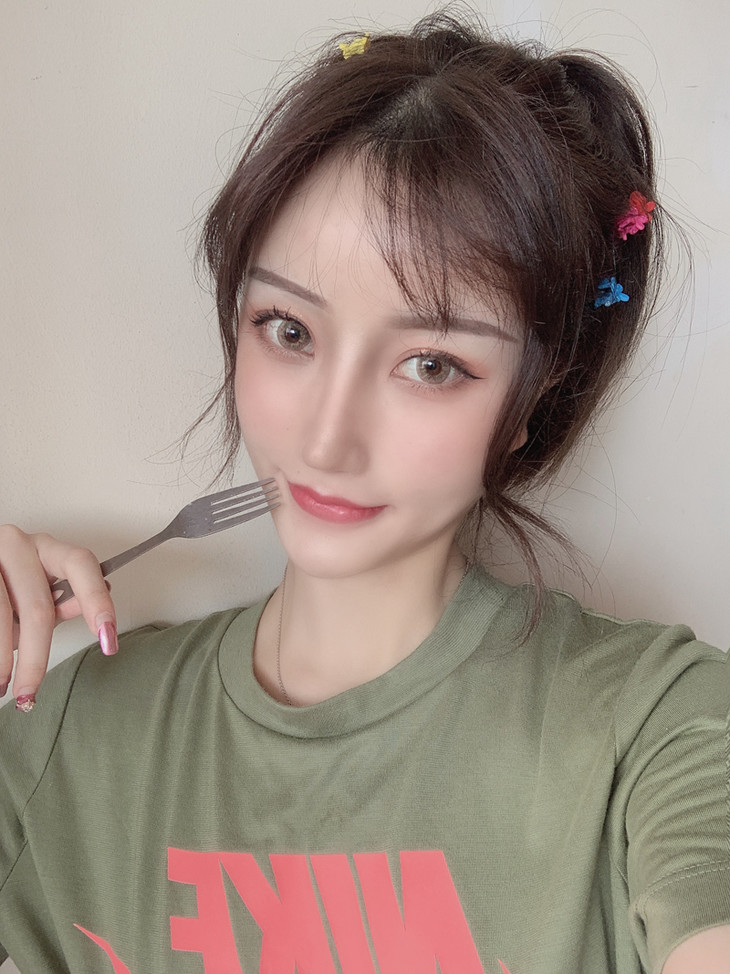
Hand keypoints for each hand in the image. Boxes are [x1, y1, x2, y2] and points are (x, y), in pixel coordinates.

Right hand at [0, 526, 116, 710]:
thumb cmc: (7, 584)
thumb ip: (62, 604)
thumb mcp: (36, 591)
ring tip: (1, 684)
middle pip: (37, 607)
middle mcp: (19, 544)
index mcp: (48, 548)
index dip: (97, 601)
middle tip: (29, 691)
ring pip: (2, 614)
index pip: (81, 565)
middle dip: (35, 657)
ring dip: (3, 658)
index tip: (107, 640)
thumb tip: (99, 621)